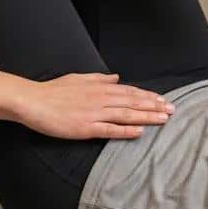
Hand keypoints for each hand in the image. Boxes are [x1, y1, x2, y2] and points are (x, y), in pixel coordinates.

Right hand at [14, 72, 173, 139]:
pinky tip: (139, 131)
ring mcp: (94, 114)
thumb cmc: (55, 90)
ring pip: (126, 114)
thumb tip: (116, 77)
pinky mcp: (86, 128)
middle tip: (173, 110)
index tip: (162, 99)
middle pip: (133, 102)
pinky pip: (110, 130)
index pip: (129, 91)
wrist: (34, 101)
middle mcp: (101, 99)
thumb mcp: (79, 78)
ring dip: (147, 116)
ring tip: (164, 119)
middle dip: (154, 106)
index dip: (147, 96)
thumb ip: (99, 78)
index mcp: (99, 87)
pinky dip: (126, 130)